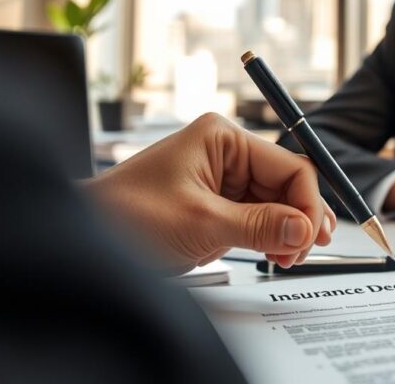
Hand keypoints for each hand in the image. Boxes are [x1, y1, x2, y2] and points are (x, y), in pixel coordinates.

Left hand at [86, 113, 335, 273]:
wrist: (83, 238)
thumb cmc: (125, 215)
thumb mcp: (200, 223)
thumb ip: (259, 225)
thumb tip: (304, 229)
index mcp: (223, 138)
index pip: (289, 165)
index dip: (307, 202)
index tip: (311, 237)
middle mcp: (226, 152)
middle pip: (286, 184)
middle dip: (299, 218)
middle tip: (305, 251)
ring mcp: (221, 180)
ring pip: (276, 203)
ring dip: (286, 230)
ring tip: (287, 256)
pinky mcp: (216, 206)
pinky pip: (257, 217)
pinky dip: (269, 237)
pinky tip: (274, 252)